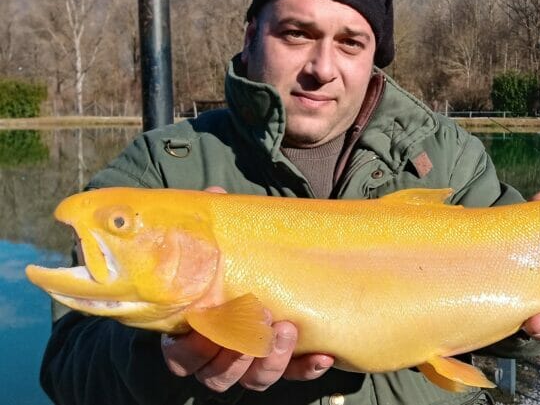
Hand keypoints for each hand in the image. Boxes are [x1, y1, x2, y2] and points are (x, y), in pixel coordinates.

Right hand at [162, 186, 334, 392]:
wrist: (259, 270)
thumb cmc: (226, 262)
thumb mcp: (218, 242)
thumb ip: (213, 224)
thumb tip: (215, 193)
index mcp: (190, 333)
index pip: (183, 357)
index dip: (197, 347)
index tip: (216, 319)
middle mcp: (216, 356)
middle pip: (218, 374)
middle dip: (240, 352)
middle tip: (263, 317)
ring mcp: (251, 363)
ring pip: (253, 380)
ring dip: (271, 361)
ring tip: (288, 328)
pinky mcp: (282, 363)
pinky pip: (293, 375)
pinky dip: (306, 368)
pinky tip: (322, 354)